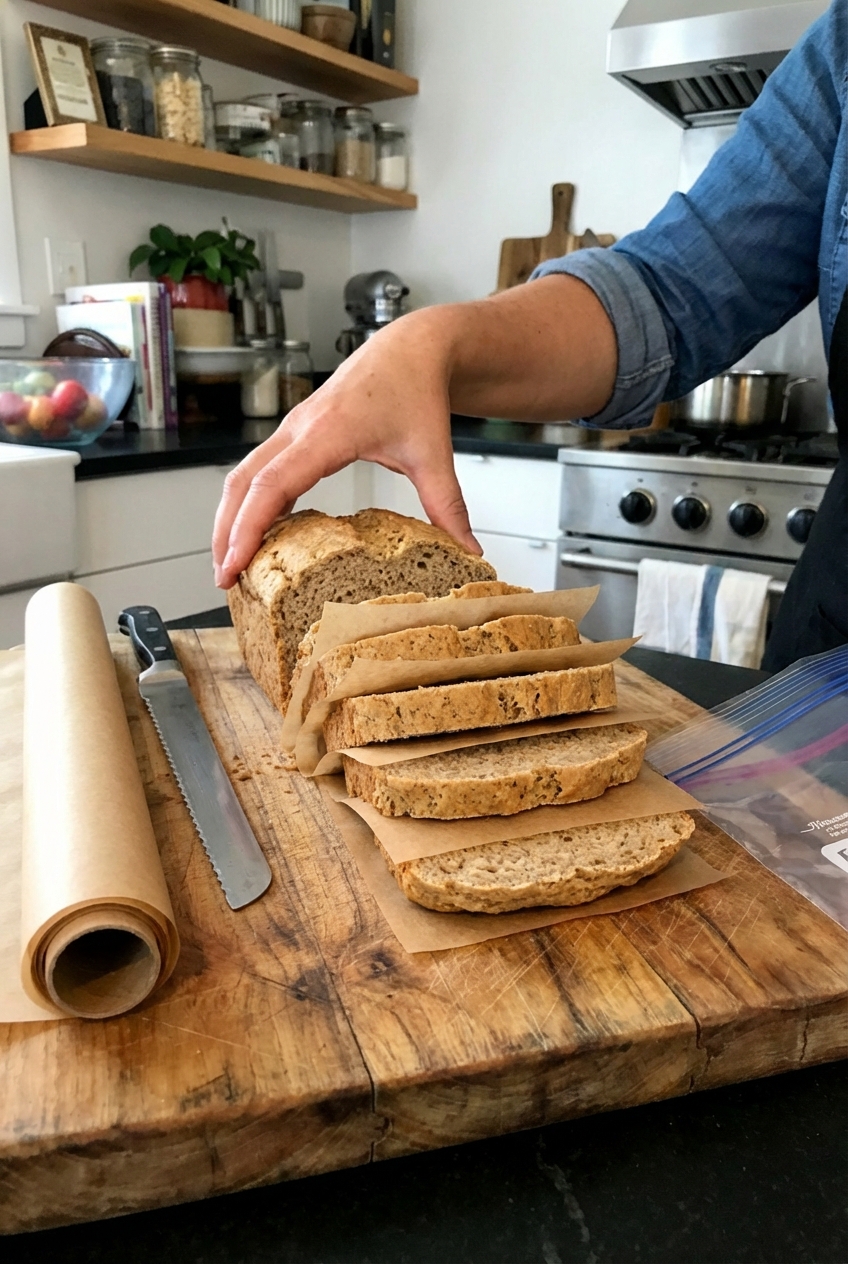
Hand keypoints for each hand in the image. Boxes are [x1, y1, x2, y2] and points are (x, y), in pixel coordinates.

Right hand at [212, 311, 479, 588]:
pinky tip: (258, 535)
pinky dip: (250, 503)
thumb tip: (469, 552)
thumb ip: (448, 505)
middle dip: (226, 533)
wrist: (413, 347)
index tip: (234, 565)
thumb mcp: (433, 454)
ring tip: (231, 565)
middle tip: (223, 581)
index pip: (272, 485)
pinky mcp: (296, 432)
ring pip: (242, 475)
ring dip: (231, 519)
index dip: (249, 528)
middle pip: (241, 483)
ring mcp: (293, 429)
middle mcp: (299, 430)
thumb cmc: (417, 391)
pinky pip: (260, 469)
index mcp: (326, 434)